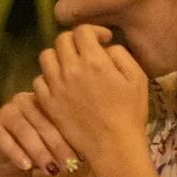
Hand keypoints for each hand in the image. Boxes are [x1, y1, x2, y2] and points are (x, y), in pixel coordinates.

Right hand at [0, 88, 84, 176]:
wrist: (11, 158)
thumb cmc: (41, 146)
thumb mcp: (56, 141)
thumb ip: (68, 139)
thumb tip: (89, 150)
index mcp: (43, 98)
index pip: (58, 115)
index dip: (69, 137)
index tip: (81, 157)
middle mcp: (22, 99)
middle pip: (42, 123)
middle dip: (57, 147)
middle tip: (69, 166)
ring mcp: (5, 111)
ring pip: (24, 131)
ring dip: (39, 152)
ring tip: (51, 170)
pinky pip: (4, 139)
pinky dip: (16, 153)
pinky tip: (27, 167)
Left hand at [31, 26, 148, 166]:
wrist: (113, 146)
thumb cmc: (130, 113)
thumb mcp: (137, 78)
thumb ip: (120, 55)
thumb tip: (105, 47)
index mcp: (93, 61)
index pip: (82, 31)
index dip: (94, 31)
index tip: (103, 40)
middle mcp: (70, 69)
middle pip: (61, 40)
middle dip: (75, 40)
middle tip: (85, 51)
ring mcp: (55, 86)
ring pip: (46, 57)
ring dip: (58, 56)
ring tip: (69, 66)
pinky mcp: (47, 102)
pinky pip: (38, 81)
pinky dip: (48, 78)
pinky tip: (60, 84)